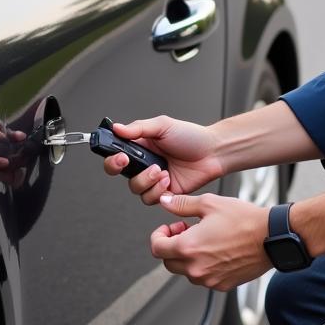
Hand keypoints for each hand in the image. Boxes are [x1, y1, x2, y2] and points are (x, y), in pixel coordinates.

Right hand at [102, 116, 223, 203]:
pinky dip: (158, 191)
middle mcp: (144, 164)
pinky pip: (150, 198)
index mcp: (141, 146)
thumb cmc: (191, 136)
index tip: (120, 157)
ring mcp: (153, 179)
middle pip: (120, 174)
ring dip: (147, 181)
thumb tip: (116, 128)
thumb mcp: (163, 125)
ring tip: (162, 171)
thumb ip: (138, 128)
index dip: (113, 158)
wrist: (212, 153)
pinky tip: (168, 180)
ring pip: (135, 188)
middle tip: (136, 163)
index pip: (116, 154)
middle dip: (126, 172)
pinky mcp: (164, 193)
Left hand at [150, 192, 270, 290]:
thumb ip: (181, 204)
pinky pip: (203, 277)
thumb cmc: (244, 220)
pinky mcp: (222, 285)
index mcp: (188, 248)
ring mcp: (209, 279)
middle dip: (172, 245)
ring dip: (188, 256)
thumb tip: (165, 203)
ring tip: (204, 238)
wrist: (271, 237)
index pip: (157, 248)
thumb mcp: (209, 203)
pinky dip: (203, 265)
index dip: (159, 235)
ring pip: (185, 271)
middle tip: (186, 230)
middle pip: (168, 262)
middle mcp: (196, 268)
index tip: (168, 228)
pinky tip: (216, 249)